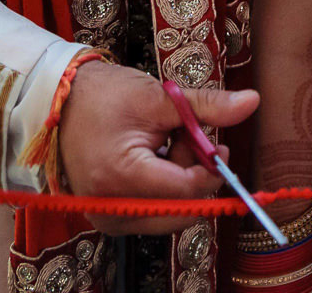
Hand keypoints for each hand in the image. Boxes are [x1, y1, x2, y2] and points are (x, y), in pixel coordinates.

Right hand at [58, 64, 257, 233]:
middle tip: (188, 138)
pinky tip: (153, 156)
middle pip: (181, 209)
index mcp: (123, 178)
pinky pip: (150, 212)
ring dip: (179, 181)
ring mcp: (106, 216)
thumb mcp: (159, 98)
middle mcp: (112, 208)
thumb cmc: (104, 95)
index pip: (188, 192)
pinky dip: (162, 188)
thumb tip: (253, 101)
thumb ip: (207, 106)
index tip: (217, 144)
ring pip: (168, 213)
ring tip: (166, 141)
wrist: (58, 97)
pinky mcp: (106, 215)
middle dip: (194, 177)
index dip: (211, 169)